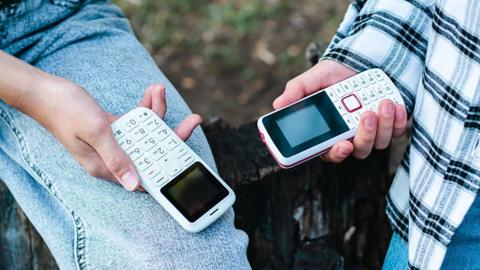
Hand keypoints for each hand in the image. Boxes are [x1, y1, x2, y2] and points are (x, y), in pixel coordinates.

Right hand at [22, 80, 200, 190]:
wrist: (44, 91)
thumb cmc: (65, 110)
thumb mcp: (96, 132)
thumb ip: (117, 157)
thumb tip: (134, 185)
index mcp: (106, 167)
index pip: (145, 174)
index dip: (169, 168)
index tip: (189, 157)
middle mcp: (111, 158)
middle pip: (152, 152)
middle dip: (172, 134)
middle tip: (193, 119)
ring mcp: (113, 143)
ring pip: (146, 133)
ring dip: (156, 112)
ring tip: (159, 90)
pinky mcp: (112, 129)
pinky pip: (136, 121)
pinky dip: (144, 107)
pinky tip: (151, 92)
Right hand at [273, 60, 406, 162]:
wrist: (361, 59)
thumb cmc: (334, 74)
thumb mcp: (313, 79)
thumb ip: (297, 91)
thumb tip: (277, 105)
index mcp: (329, 133)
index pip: (330, 153)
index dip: (336, 154)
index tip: (342, 145)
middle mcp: (351, 137)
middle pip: (359, 150)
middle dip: (365, 135)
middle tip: (366, 114)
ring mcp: (373, 132)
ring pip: (380, 143)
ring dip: (383, 125)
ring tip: (383, 102)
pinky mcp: (392, 125)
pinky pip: (398, 132)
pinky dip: (399, 121)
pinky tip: (395, 105)